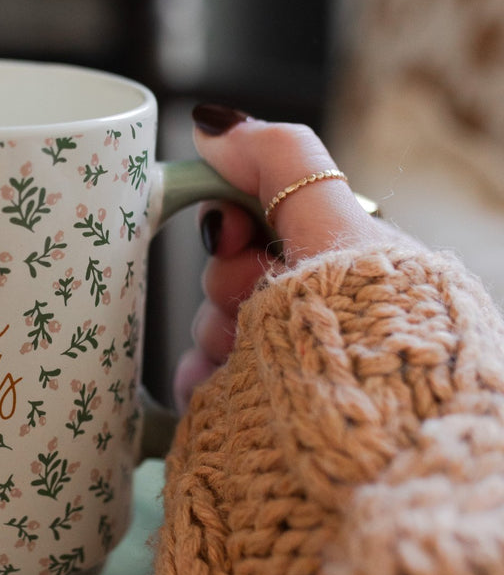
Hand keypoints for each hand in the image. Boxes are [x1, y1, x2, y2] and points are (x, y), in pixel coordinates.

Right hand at [172, 105, 402, 411]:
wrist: (376, 454)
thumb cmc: (374, 338)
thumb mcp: (340, 230)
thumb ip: (283, 162)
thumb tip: (215, 120)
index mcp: (338, 266)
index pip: (258, 222)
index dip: (232, 222)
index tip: (231, 236)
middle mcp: (310, 315)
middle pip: (228, 275)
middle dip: (228, 286)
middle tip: (249, 310)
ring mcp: (279, 367)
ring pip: (211, 329)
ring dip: (217, 340)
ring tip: (248, 365)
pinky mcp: (248, 414)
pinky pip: (198, 380)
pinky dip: (202, 383)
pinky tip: (224, 394)